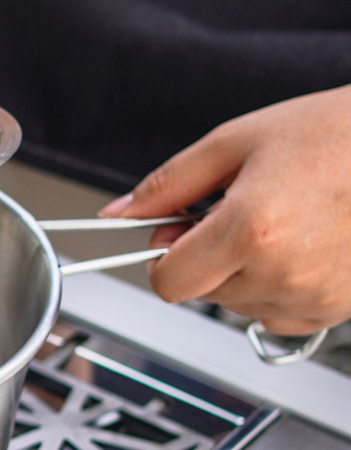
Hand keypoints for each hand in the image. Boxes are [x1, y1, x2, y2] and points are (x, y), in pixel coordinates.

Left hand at [99, 85, 350, 334]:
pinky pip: (278, 315)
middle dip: (204, 254)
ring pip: (237, 305)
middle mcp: (284, 273)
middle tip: (237, 208)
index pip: (169, 282)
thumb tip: (121, 212)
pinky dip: (274, 287)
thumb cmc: (337, 134)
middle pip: (200, 292)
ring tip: (276, 220)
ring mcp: (316, 297)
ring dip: (240, 271)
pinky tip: (296, 246)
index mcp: (251, 230)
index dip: (163, 253)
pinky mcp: (339, 309)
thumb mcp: (236, 141)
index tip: (177, 228)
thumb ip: (169, 183)